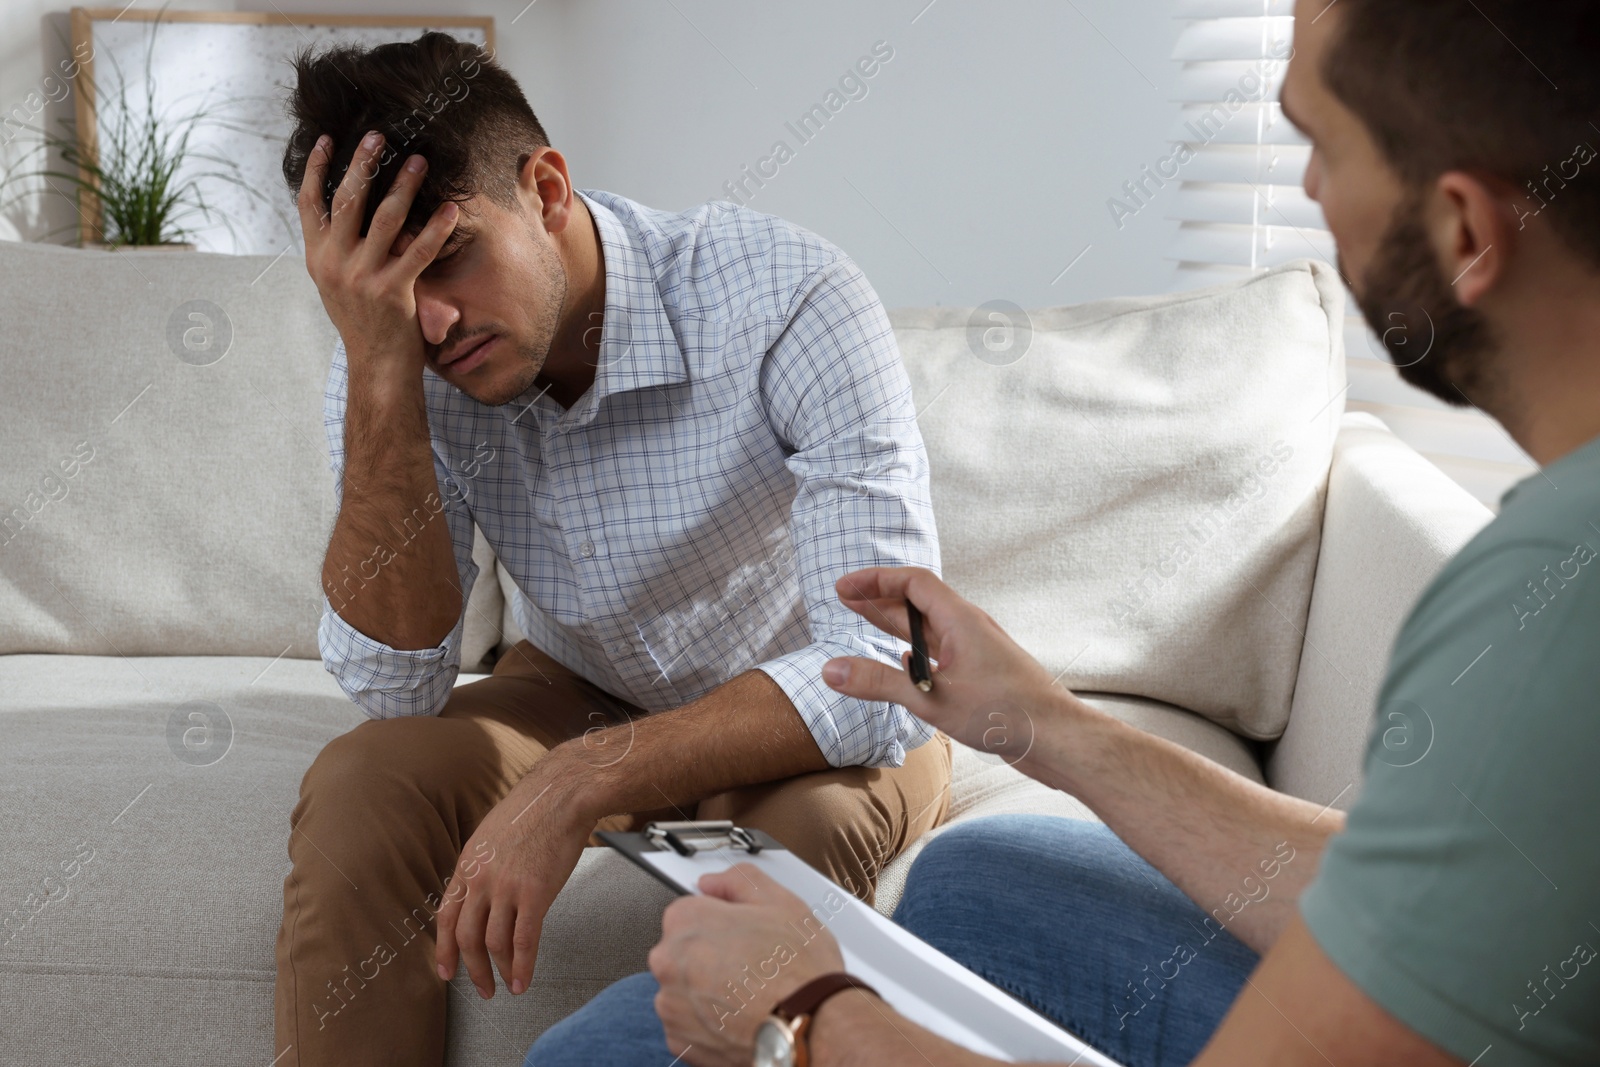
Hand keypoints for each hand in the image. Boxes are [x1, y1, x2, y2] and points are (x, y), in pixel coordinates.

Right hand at [295, 129, 457, 374]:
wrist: (376, 366)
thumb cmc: (363, 322)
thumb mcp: (335, 284)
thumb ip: (336, 249)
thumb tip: (344, 210)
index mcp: (317, 258)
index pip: (309, 203)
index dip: (318, 169)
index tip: (329, 139)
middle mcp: (334, 264)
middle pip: (347, 200)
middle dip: (362, 164)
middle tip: (378, 135)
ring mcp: (361, 278)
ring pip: (384, 219)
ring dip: (403, 185)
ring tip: (419, 160)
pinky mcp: (392, 292)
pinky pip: (418, 252)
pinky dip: (436, 228)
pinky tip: (450, 209)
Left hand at [433, 762, 591, 997]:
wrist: (561, 794)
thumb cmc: (534, 808)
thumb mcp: (491, 834)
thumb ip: (483, 865)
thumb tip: (483, 891)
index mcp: (468, 864)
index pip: (446, 917)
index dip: (444, 949)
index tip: (446, 971)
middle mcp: (481, 879)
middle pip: (466, 936)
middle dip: (471, 969)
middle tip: (481, 988)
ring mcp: (506, 887)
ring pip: (493, 943)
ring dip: (498, 971)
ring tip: (506, 986)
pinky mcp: (534, 893)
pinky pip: (523, 940)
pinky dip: (522, 967)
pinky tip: (523, 981)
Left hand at [650, 864, 847, 1066]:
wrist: (812, 1027)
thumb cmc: (799, 971)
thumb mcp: (781, 902)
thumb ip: (738, 881)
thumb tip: (712, 882)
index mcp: (687, 922)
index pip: (690, 911)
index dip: (722, 921)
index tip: (741, 933)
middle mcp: (669, 962)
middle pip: (684, 950)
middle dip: (711, 955)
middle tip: (750, 963)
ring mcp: (672, 1005)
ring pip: (686, 989)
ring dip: (708, 990)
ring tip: (749, 993)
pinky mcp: (680, 1041)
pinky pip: (689, 1023)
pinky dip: (709, 1022)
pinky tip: (740, 1016)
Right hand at [821, 567, 1060, 763]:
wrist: (1057, 739)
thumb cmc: (1005, 714)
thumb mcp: (930, 698)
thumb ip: (879, 682)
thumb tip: (831, 670)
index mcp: (960, 620)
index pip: (914, 582)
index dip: (876, 580)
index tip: (844, 589)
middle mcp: (969, 629)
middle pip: (919, 603)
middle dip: (881, 599)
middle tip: (845, 601)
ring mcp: (976, 652)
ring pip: (929, 629)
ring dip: (896, 625)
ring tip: (866, 622)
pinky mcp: (981, 675)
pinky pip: (942, 652)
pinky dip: (917, 652)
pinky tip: (905, 662)